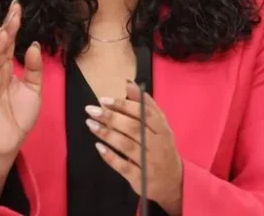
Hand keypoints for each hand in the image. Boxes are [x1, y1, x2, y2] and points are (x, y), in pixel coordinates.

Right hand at [0, 0, 42, 157]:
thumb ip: (34, 68)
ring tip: (6, 33)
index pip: (10, 42)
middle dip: (6, 29)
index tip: (18, 7)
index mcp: (7, 68)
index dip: (13, 25)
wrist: (10, 141)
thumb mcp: (34, 89)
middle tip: (13, 11)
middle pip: (0, 46)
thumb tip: (33, 45)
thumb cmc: (20, 115)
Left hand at [85, 81, 183, 214]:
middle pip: (133, 129)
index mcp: (163, 129)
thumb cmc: (162, 146)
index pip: (144, 114)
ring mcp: (149, 163)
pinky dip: (110, 156)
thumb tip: (128, 82)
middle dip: (111, 118)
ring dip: (107, 133)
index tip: (104, 100)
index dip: (123, 105)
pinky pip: (123, 166)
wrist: (173, 181)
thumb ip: (145, 104)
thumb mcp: (159, 125)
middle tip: (91, 110)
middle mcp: (158, 145)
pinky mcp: (140, 178)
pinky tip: (98, 146)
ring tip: (90, 124)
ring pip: (126, 145)